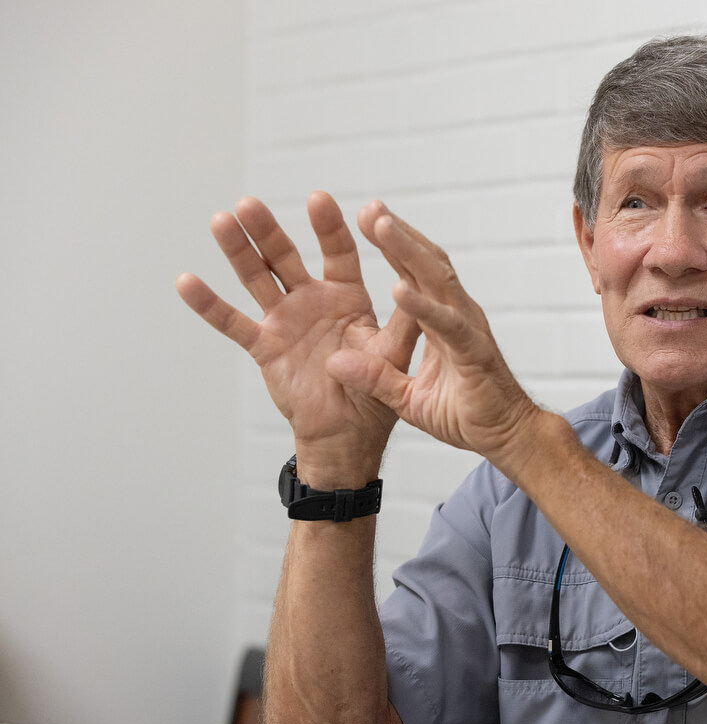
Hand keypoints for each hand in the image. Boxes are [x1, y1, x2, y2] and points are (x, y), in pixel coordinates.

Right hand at [177, 192, 418, 479]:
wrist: (347, 435)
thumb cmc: (375, 393)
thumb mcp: (396, 353)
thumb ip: (406, 320)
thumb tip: (414, 289)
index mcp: (348, 297)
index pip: (339, 253)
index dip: (329, 228)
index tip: (319, 199)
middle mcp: (312, 301)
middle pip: (286, 257)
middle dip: (269, 231)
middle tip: (251, 203)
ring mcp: (285, 321)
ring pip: (257, 279)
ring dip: (238, 252)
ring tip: (222, 221)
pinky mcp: (265, 347)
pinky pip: (234, 324)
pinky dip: (210, 305)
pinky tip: (186, 281)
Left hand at [325, 206, 543, 472]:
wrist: (508, 438)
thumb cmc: (467, 414)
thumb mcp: (407, 397)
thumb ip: (374, 377)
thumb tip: (334, 362)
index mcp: (442, 320)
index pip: (415, 273)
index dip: (394, 245)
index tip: (368, 216)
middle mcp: (457, 315)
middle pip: (426, 264)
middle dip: (397, 234)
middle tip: (370, 207)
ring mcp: (468, 329)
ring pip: (437, 280)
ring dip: (407, 251)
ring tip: (381, 224)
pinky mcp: (473, 352)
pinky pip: (445, 324)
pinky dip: (422, 305)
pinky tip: (399, 289)